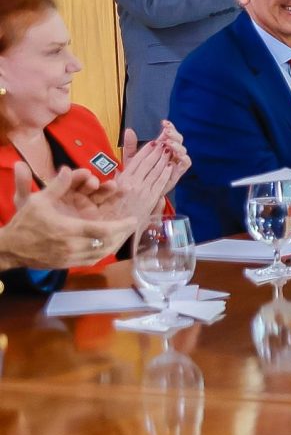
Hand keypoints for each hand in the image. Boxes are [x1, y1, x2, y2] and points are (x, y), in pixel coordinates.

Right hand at [0, 167, 127, 270]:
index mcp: (68, 230)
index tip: (133, 219)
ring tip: (124, 234)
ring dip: (116, 244)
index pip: (103, 230)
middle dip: (122, 234)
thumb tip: (68, 169)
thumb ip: (56, 186)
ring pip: (102, 253)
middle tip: (131, 225)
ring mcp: (71, 258)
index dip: (121, 226)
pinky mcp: (68, 265)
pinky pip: (92, 260)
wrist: (9, 249)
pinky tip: (109, 245)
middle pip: (107, 243)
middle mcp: (73, 246)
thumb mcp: (37, 201)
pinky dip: (104, 252)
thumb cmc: (24, 223)